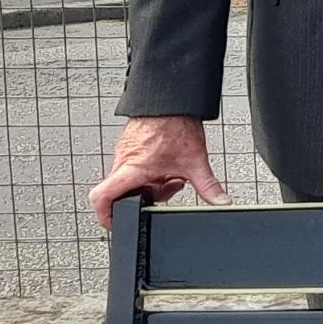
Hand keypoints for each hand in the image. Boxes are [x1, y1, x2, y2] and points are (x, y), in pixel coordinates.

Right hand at [89, 116, 229, 230]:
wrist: (172, 100)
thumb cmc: (176, 125)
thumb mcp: (195, 161)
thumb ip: (208, 186)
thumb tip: (220, 202)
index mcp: (131, 169)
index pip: (102, 198)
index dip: (104, 216)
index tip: (115, 223)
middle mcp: (123, 161)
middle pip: (123, 193)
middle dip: (146, 197)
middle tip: (167, 188)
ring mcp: (124, 153)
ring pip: (130, 180)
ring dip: (151, 183)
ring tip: (170, 174)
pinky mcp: (130, 145)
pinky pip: (134, 166)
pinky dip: (150, 171)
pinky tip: (167, 164)